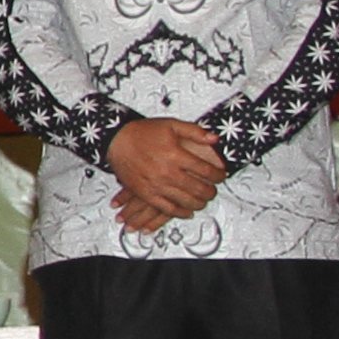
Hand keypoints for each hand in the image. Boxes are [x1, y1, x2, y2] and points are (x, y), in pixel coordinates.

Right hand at [107, 119, 225, 223]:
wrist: (116, 140)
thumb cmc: (143, 132)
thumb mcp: (171, 125)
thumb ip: (195, 132)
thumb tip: (215, 139)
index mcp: (176, 154)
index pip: (205, 170)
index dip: (218, 175)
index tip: (221, 176)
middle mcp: (167, 172)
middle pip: (198, 189)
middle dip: (210, 191)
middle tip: (213, 190)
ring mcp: (156, 185)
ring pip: (185, 201)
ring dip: (198, 203)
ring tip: (203, 201)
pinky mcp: (145, 193)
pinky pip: (166, 208)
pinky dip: (179, 213)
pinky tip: (187, 212)